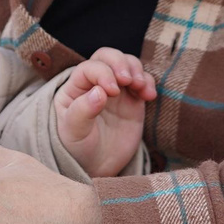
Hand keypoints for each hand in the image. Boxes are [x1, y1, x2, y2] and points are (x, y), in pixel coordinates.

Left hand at [55, 47, 154, 176]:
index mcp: (74, 88)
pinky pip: (143, 81)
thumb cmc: (79, 149)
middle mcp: (94, 83)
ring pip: (127, 64)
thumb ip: (82, 111)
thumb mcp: (74, 133)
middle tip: (129, 80)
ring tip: (140, 88)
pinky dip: (149, 83)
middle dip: (120, 63)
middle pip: (107, 56)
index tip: (112, 92)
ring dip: (136, 70)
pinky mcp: (133, 100)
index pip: (89, 68)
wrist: (97, 167)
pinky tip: (149, 96)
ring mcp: (115, 90)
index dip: (103, 73)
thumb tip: (99, 92)